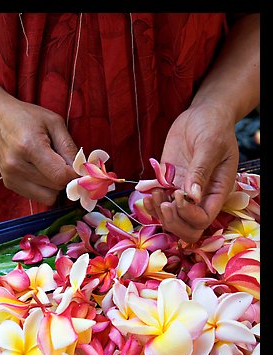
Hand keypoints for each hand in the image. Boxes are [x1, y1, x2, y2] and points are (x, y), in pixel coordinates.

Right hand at [0, 98, 77, 204]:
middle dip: (65, 177)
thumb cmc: (28, 118)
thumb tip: (82, 171)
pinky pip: (39, 197)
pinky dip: (45, 188)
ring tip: (50, 166)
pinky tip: (40, 171)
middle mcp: (16, 165)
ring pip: (49, 197)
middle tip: (62, 162)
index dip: (74, 174)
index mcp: (29, 146)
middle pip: (56, 187)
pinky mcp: (10, 184)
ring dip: (55, 185)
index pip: (61, 176)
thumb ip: (70, 148)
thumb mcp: (55, 123)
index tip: (77, 166)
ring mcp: (11, 177)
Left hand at [144, 102, 238, 241]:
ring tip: (156, 193)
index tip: (179, 194)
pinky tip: (148, 193)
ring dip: (159, 213)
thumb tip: (192, 197)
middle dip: (173, 222)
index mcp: (217, 192)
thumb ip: (201, 171)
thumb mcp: (210, 145)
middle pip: (188, 230)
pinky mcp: (169, 184)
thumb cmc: (213, 127)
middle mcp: (200, 198)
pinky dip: (151, 205)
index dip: (188, 214)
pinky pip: (159, 206)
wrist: (202, 115)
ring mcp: (183, 193)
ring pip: (171, 221)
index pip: (203, 220)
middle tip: (164, 203)